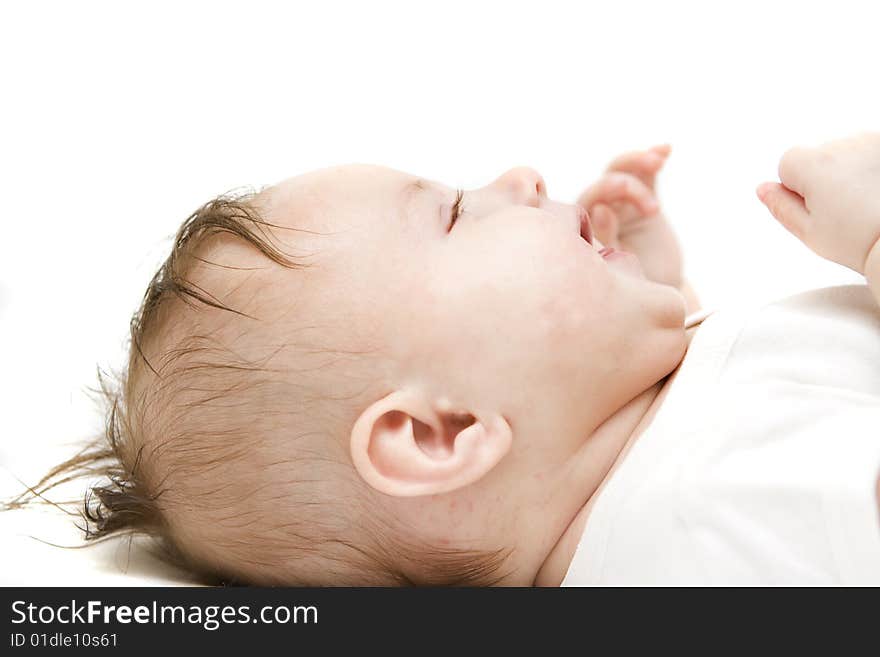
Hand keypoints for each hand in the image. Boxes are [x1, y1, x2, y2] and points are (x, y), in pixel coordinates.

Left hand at [577, 145, 683, 286]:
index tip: (614, 213)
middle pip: (602, 184)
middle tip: (651, 207)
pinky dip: (653, 158)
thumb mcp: (621, 271)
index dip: (602, 199)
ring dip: (635, 161)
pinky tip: (666, 149)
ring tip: (656, 163)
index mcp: (583, 230)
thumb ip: (609, 241)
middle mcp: (598, 211)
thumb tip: (600, 210)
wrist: (656, 293)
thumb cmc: (631, 287)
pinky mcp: (644, 197)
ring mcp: (621, 203)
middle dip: (624, 186)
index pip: (585, 204)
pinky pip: (645, 173)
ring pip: (619, 170)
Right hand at [757, 133, 879, 274]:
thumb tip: (764, 189)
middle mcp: (842, 144)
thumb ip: (780, 207)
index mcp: (813, 164)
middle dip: (825, 178)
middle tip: (845, 210)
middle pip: (818, 157)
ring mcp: (871, 142)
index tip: (817, 207)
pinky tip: (878, 191)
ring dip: (850, 172)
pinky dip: (872, 169)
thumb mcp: (809, 232)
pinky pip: (870, 154)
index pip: (787, 164)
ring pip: (846, 154)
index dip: (797, 188)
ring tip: (867, 201)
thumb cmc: (860, 240)